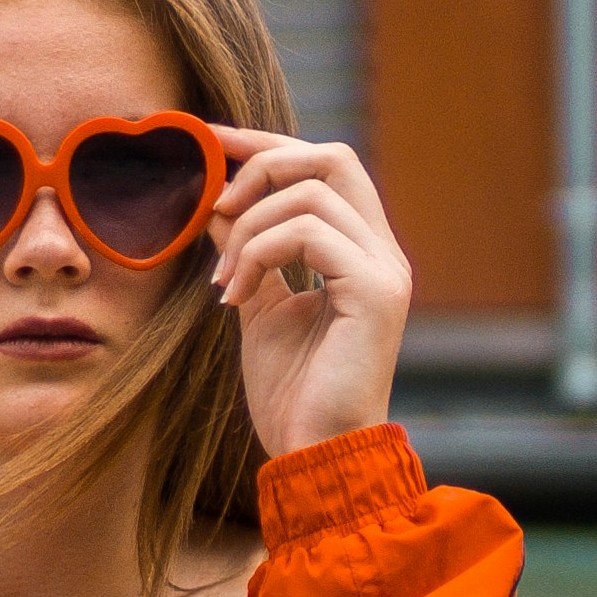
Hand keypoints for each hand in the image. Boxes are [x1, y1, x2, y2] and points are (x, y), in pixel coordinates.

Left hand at [205, 127, 410, 455]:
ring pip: (311, 192)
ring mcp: (385, 270)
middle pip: (331, 156)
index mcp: (362, 251)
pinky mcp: (376, 292)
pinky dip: (258, 253)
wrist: (316, 455)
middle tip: (213, 203)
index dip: (267, 144)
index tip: (211, 141)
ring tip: (223, 280)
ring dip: (248, 228)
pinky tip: (235, 297)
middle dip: (262, 163)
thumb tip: (214, 201)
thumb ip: (247, 252)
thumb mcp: (259, 306)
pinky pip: (310, 233)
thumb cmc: (293, 393)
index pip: (326, 165)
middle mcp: (383, 251)